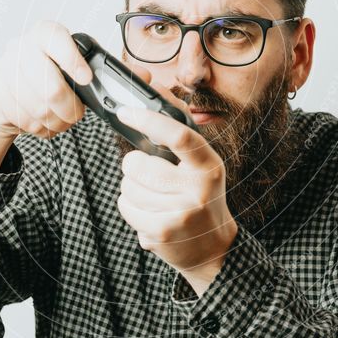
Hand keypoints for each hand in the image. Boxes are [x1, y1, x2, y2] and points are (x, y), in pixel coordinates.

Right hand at [0, 20, 92, 170]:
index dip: (72, 61)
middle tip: (77, 113)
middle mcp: (21, 48)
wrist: (10, 87)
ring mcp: (5, 71)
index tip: (86, 78)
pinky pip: (25, 120)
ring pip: (39, 110)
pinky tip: (44, 121)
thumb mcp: (68, 59)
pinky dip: (40, 127)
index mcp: (44, 33)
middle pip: (51, 88)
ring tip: (62, 119)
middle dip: (69, 108)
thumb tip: (103, 81)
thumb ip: (85, 63)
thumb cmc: (48, 72)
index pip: (56, 39)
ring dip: (56, 121)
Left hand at [115, 76, 237, 296]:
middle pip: (140, 164)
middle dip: (133, 166)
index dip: (149, 119)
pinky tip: (148, 214)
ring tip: (153, 199)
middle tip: (146, 175)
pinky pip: (125, 207)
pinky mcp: (163, 232)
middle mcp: (199, 188)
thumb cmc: (199, 198)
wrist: (212, 248)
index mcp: (209, 165)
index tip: (125, 111)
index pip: (179, 135)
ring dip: (131, 190)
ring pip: (128, 186)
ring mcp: (181, 212)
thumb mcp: (199, 166)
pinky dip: (129, 208)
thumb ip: (179, 135)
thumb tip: (154, 89)